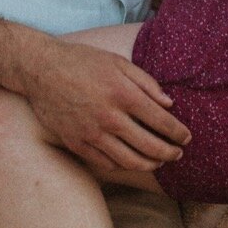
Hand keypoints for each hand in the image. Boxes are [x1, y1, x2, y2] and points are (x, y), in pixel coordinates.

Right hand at [19, 36, 189, 173]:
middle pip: (150, 146)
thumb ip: (146, 82)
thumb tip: (169, 104)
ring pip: (130, 161)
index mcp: (123, 94)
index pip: (162, 121)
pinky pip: (105, 163)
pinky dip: (122, 165)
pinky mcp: (76, 143)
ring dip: (149, 164)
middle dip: (170, 153)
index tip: (187, 137)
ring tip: (158, 162)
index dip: (178, 133)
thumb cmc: (82, 61)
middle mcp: (110, 117)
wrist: (40, 69)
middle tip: (178, 155)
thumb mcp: (117, 62)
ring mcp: (92, 133)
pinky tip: (130, 161)